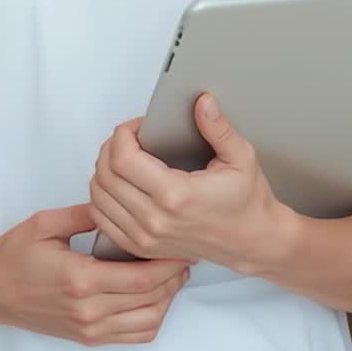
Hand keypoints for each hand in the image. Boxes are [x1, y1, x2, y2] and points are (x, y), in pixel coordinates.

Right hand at [0, 203, 191, 344]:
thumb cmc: (14, 254)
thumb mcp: (47, 222)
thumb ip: (87, 213)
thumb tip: (120, 201)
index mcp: (81, 280)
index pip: (142, 278)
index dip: (170, 263)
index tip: (183, 245)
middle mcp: (89, 311)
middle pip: (151, 300)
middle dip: (175, 278)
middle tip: (185, 254)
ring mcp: (89, 329)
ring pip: (147, 322)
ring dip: (168, 300)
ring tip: (173, 274)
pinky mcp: (88, 338)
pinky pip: (133, 336)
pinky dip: (152, 319)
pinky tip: (154, 296)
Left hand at [89, 93, 284, 272]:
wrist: (253, 241)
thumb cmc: (247, 203)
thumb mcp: (241, 158)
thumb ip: (219, 128)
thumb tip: (203, 103)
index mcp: (177, 196)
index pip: (123, 159)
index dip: (122, 133)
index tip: (137, 127)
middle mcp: (156, 219)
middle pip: (105, 175)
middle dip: (111, 146)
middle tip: (129, 138)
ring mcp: (146, 237)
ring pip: (98, 197)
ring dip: (103, 171)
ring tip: (123, 157)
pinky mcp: (142, 247)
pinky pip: (102, 219)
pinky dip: (101, 197)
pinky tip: (117, 184)